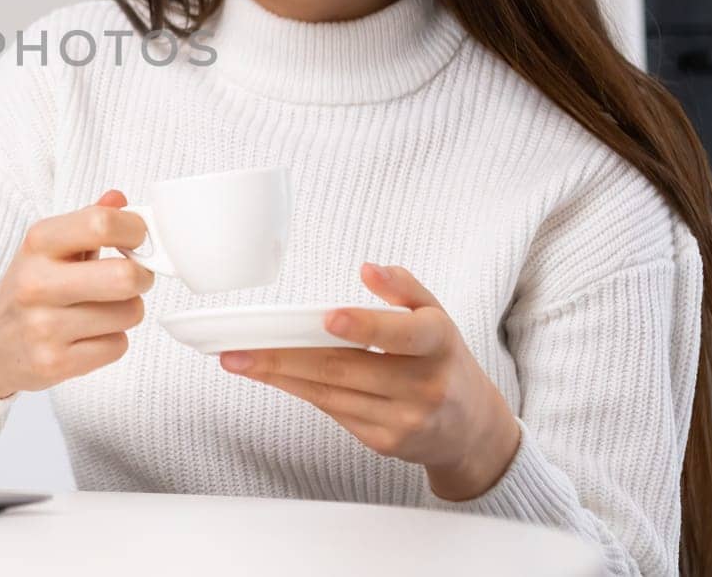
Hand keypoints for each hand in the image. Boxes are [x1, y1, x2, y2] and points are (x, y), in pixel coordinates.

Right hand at [0, 190, 154, 398]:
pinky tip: (90, 335)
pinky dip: (113, 341)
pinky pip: (117, 346)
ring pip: (129, 313)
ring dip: (127, 311)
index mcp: (38, 243)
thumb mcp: (49, 246)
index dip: (135, 230)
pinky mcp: (54, 363)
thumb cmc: (29, 288)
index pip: (101, 223)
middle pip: (124, 276)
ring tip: (104, 308)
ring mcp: (44, 327)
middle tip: (132, 277)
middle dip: (141, 276)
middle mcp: (37, 283)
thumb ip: (87, 221)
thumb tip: (119, 199)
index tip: (137, 239)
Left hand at [218, 262, 520, 500]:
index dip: (365, 326)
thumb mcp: (436, 316)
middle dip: (285, 357)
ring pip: (330, 394)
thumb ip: (404, 287)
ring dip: (279, 376)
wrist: (471, 429)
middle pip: (345, 368)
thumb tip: (368, 269)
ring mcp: (405, 419)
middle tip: (240, 347)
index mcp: (438, 344)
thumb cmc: (443, 361)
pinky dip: (301, 392)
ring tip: (240, 361)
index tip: (329, 317)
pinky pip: (334, 412)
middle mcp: (425, 386)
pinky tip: (275, 376)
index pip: (402, 335)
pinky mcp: (386, 442)